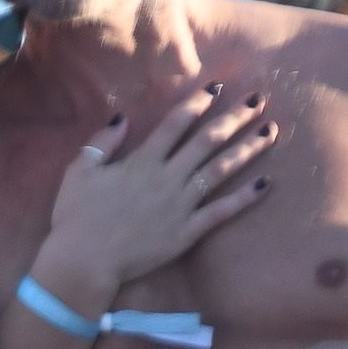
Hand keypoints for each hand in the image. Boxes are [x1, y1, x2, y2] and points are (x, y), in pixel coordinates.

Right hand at [41, 88, 276, 297]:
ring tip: (270, 132)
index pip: (176, 124)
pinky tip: (265, 184)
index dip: (198, 103)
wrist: (84, 261)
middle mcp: (167, 178)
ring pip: (220, 170)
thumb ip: (102, 142)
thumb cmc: (76, 217)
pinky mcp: (187, 232)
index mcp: (142, 161)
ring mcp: (180, 205)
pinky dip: (244, 198)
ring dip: (247, 149)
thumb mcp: (79, 171)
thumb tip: (122, 117)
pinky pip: (221, 212)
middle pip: (207, 141)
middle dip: (234, 118)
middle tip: (259, 100)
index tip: (217, 86)